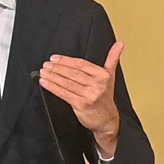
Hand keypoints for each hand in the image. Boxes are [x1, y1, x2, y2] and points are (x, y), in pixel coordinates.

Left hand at [37, 42, 122, 157]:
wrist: (107, 119)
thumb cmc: (105, 97)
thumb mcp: (111, 76)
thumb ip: (113, 58)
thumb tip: (120, 43)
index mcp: (103, 75)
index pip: (81, 64)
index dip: (66, 60)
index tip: (54, 58)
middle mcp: (98, 85)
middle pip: (73, 73)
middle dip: (57, 68)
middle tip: (46, 65)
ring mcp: (90, 95)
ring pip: (67, 82)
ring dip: (52, 76)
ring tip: (43, 72)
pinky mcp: (82, 104)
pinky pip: (64, 93)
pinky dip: (52, 87)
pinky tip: (45, 82)